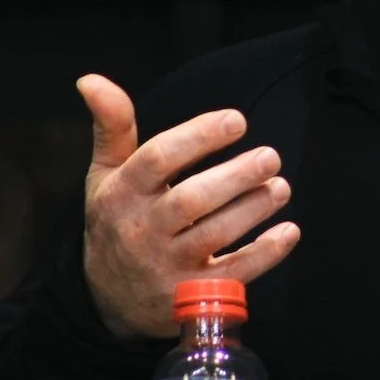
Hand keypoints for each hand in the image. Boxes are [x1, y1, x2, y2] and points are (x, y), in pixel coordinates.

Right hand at [77, 74, 299, 338]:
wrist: (106, 300)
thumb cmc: (118, 221)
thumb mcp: (106, 175)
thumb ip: (112, 127)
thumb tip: (91, 79)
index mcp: (122, 194)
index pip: (158, 159)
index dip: (198, 136)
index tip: (237, 120)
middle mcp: (142, 230)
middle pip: (191, 201)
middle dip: (235, 176)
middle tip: (270, 156)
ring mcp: (166, 266)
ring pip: (214, 236)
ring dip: (253, 209)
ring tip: (281, 186)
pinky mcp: (191, 295)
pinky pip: (232, 276)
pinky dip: (265, 254)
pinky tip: (288, 231)